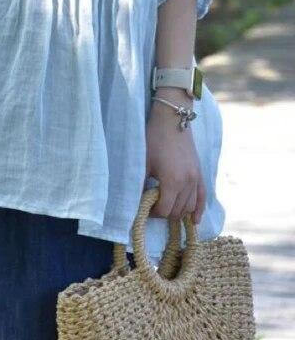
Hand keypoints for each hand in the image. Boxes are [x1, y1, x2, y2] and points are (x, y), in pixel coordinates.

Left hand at [145, 94, 205, 223]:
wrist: (172, 120)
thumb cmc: (154, 139)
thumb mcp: (144, 162)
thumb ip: (141, 183)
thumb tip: (137, 200)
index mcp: (173, 182)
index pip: (165, 209)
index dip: (153, 213)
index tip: (144, 209)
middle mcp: (188, 183)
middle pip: (178, 210)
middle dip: (165, 214)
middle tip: (152, 209)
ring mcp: (196, 178)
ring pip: (190, 206)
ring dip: (179, 212)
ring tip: (166, 212)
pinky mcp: (200, 173)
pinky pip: (202, 196)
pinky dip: (198, 209)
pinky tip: (195, 220)